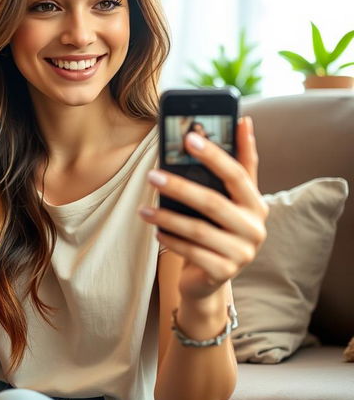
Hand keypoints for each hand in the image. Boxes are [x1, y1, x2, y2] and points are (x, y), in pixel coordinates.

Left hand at [139, 116, 267, 299]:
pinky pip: (191, 252)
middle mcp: (255, 228)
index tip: (190, 137)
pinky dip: (171, 240)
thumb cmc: (216, 229)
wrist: (211, 277)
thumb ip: (234, 167)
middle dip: (180, 187)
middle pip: (213, 202)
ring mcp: (242, 253)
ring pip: (198, 230)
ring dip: (166, 217)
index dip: (215, 154)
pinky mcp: (224, 273)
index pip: (238, 173)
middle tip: (152, 175)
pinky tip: (155, 231)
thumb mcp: (227, 199)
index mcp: (256, 204)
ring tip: (143, 210)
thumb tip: (242, 121)